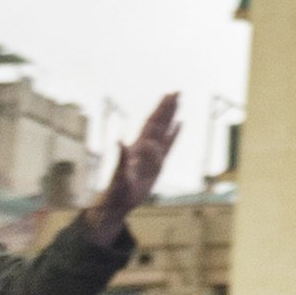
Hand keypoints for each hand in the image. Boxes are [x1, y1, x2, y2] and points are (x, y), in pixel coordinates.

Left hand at [91, 95, 183, 238]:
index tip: (168, 96)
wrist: (117, 203)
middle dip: (167, 107)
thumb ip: (120, 158)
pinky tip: (179, 124)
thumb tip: (119, 141)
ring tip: (177, 101)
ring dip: (171, 115)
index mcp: (137, 147)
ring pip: (164, 130)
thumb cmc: (116, 191)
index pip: (151, 124)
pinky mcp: (158, 163)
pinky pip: (169, 144)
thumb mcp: (118, 176)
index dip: (160, 110)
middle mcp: (145, 147)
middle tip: (176, 91)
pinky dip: (175, 133)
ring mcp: (152, 154)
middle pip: (158, 122)